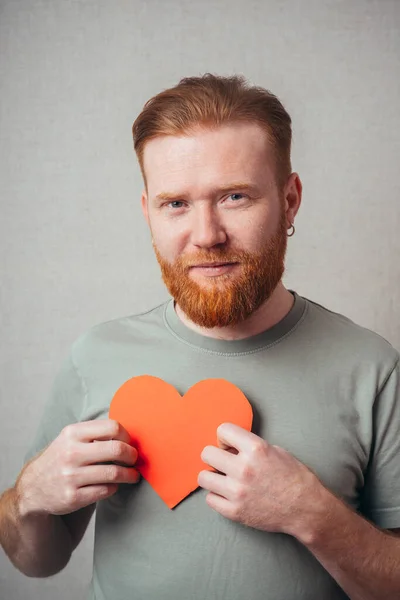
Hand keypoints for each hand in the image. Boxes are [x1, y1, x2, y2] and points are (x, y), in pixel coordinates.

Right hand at [16, 420, 139, 516]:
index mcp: (73, 433)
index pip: (112, 427)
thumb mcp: (70, 438)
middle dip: (132, 455)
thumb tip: (127, 435)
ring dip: (130, 474)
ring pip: (114, 473)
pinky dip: (114, 487)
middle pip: (117, 449)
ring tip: (133, 475)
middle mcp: (71, 453)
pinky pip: (106, 490)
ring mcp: (71, 476)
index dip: (127, 435)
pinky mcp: (73, 497)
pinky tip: (113, 485)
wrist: (32, 487)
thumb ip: (94, 433)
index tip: (129, 442)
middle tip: (135, 459)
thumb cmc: (60, 458)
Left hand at [198, 423, 321, 534]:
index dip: (225, 437)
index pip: (222, 430)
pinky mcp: (235, 512)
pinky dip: (218, 497)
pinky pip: (210, 499)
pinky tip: (229, 495)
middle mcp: (244, 468)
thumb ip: (251, 446)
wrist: (306, 508)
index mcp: (255, 449)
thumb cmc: (294, 478)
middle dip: (215, 456)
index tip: (229, 445)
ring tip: (225, 480)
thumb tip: (230, 446)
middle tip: (225, 463)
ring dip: (213, 477)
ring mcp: (237, 491)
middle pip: (206, 453)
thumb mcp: (276, 451)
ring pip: (203, 477)